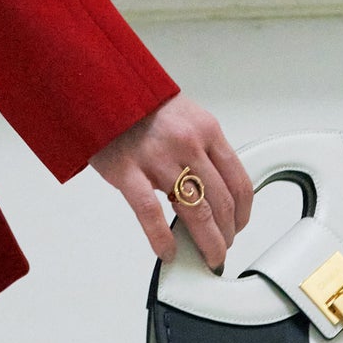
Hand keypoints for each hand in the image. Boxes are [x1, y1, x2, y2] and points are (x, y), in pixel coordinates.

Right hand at [90, 93, 254, 273]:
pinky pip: (151, 213)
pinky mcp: (127, 170)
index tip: (238, 226)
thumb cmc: (140, 103)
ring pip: (195, 211)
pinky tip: (168, 251)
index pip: (238, 180)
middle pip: (220, 201)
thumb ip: (202, 148)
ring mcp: (158, 157)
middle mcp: (187, 143)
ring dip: (206, 241)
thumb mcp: (185, 116)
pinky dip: (163, 238)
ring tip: (208, 257)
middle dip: (226, 233)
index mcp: (206, 129)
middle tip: (222, 248)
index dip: (242, 212)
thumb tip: (215, 186)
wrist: (99, 86)